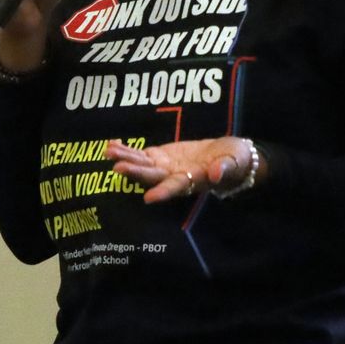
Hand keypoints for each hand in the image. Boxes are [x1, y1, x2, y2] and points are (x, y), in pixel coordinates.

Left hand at [108, 136, 256, 203]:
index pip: (178, 188)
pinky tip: (112, 145)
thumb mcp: (235, 162)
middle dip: (136, 172)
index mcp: (194, 181)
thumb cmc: (236, 161)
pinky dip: (128, 149)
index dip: (164, 192)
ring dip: (126, 158)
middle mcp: (176, 177)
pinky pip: (142, 154)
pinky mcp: (162, 156)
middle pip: (153, 176)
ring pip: (143, 165)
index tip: (149, 198)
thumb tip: (216, 174)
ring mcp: (167, 167)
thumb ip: (225, 168)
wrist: (229, 155)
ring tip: (108, 152)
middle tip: (117, 168)